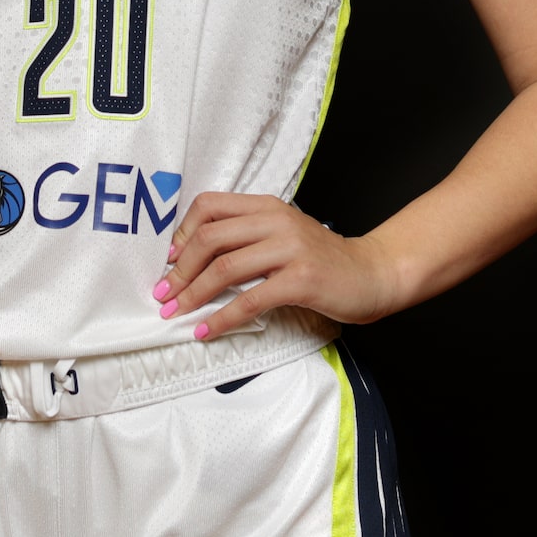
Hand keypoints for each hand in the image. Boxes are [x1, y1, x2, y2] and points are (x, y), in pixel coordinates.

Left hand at [152, 192, 401, 338]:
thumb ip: (247, 237)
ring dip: (193, 294)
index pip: (209, 206)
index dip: (182, 234)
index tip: (168, 262)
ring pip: (225, 267)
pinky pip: (251, 300)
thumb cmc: (322, 259)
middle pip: (210, 238)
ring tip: (177, 313)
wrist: (373, 273)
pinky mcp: (301, 280)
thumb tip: (195, 258)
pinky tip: (208, 330)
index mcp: (267, 206)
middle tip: (163, 294)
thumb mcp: (282, 235)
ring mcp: (290, 249)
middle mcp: (276, 221)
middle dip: (179, 270)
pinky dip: (223, 317)